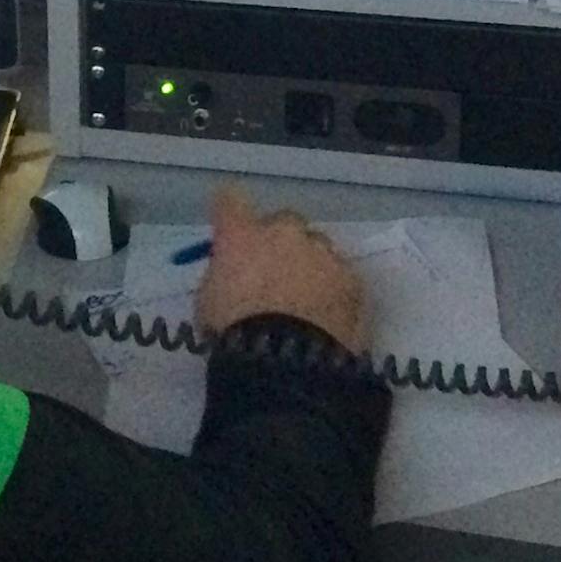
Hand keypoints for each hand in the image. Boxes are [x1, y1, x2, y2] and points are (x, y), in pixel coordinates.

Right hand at [193, 186, 367, 354]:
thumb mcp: (208, 302)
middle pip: (283, 221)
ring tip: (305, 300)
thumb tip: (233, 274)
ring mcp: (323, 254)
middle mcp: (285, 233)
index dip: (230, 212)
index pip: (230, 199)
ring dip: (310, 264)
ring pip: (318, 247)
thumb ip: (222, 275)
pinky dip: (334, 290)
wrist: (286, 361)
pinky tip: (328, 316)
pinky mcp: (352, 281)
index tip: (229, 229)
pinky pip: (341, 276)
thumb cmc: (234, 331)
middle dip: (278, 241)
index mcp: (242, 233)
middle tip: (272, 271)